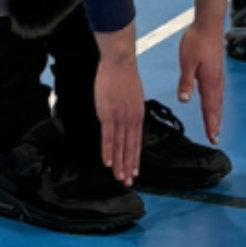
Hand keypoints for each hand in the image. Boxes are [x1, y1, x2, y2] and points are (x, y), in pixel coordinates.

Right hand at [94, 55, 145, 184]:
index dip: (135, 159)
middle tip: (127, 182)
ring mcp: (119, 119)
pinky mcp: (107, 115)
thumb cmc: (125, 78)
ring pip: (119, 146)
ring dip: (118, 163)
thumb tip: (128, 122)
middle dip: (128, 167)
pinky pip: (108, 136)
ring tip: (118, 177)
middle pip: (129, 148)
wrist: (119, 64)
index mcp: (138, 117)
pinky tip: (107, 161)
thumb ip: (131, 113)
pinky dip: (108, 150)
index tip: (134, 172)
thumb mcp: (134, 98)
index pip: (137, 143)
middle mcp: (131, 120)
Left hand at [177, 17, 225, 141]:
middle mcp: (216, 82)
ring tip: (216, 126)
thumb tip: (184, 100)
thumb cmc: (198, 41)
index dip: (210, 124)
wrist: (208, 25)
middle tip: (215, 138)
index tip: (212, 137)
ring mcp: (218, 77)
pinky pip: (218, 93)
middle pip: (216, 107)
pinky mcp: (217, 71)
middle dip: (215, 123)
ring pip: (218, 101)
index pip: (210, 108)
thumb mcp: (187, 62)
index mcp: (209, 82)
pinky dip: (217, 103)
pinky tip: (215, 104)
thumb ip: (186, 82)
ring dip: (217, 115)